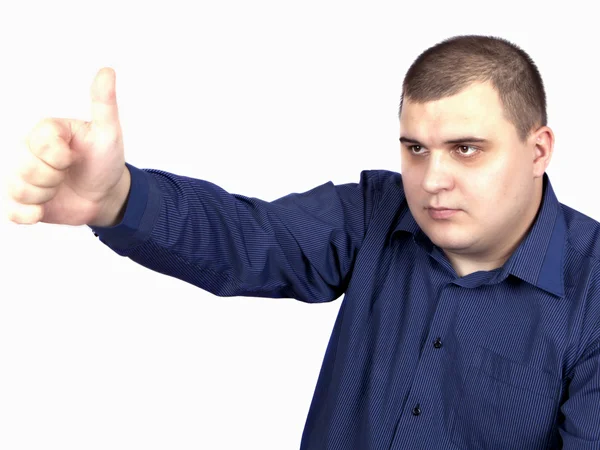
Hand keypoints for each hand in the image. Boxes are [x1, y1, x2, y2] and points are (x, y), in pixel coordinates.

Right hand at [4, 67, 127, 225]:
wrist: (106, 194)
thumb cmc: (105, 160)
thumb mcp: (108, 132)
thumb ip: (104, 103)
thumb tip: (107, 71)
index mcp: (45, 132)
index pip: (39, 144)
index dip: (60, 157)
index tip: (75, 158)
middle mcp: (29, 152)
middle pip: (26, 168)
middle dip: (54, 178)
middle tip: (69, 175)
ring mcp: (24, 176)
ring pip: (19, 189)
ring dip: (46, 196)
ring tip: (60, 189)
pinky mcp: (23, 201)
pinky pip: (12, 211)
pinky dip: (28, 214)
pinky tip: (43, 210)